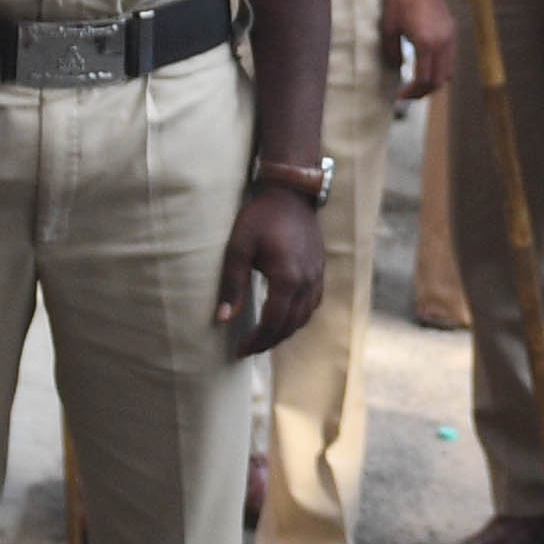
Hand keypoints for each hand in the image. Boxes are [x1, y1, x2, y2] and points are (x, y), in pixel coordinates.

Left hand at [215, 184, 326, 357]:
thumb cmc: (260, 217)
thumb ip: (233, 285)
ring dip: (284, 332)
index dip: (257, 340)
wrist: (290, 193)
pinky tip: (285, 319)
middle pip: (290, 325)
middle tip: (249, 349)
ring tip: (264, 339)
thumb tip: (224, 319)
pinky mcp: (319, 270)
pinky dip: (298, 318)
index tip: (240, 350)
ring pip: (304, 317)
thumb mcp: (239, 248)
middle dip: (269, 341)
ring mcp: (316, 276)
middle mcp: (307, 282)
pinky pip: (313, 304)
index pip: (273, 322)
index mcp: (287, 278)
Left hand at [381, 0, 458, 104]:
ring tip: (416, 83)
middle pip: (439, 81)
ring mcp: (450, 37)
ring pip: (448, 72)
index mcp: (426, 43)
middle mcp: (442, 43)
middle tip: (407, 95)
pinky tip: (425, 66)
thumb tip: (397, 69)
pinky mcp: (451, 31)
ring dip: (433, 82)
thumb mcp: (388, 27)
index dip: (411, 92)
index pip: (424, 80)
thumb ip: (392, 52)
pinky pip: (449, 59)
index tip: (398, 96)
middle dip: (423, 92)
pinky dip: (439, 69)